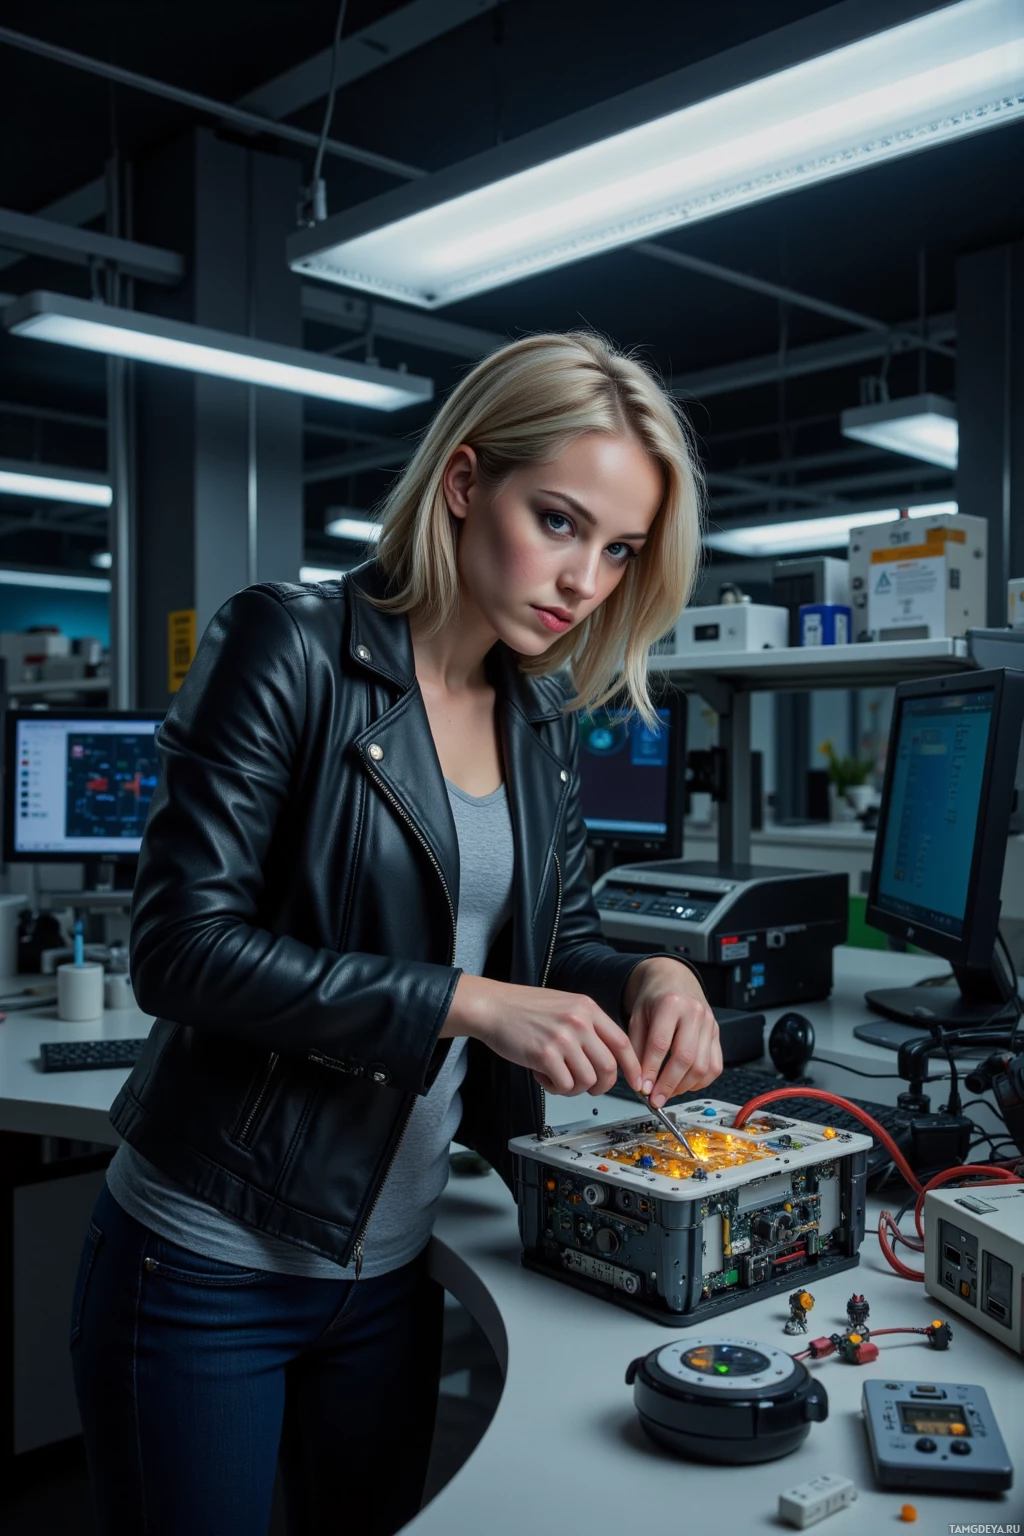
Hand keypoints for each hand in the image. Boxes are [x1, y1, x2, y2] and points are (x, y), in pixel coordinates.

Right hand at [443, 974, 642, 1096]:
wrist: (493, 1007)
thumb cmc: (523, 1008)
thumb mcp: (564, 1005)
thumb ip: (588, 1026)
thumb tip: (607, 1056)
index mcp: (587, 1008)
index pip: (622, 1043)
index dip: (632, 1068)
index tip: (635, 1082)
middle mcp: (579, 1022)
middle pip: (608, 1067)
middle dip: (601, 1086)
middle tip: (589, 1088)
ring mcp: (562, 1038)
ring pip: (587, 1080)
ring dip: (574, 1087)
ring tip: (557, 1077)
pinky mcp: (545, 1055)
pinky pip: (564, 1085)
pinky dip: (556, 1087)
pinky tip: (543, 1075)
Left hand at [623, 958, 722, 1106]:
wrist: (675, 980)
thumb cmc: (654, 999)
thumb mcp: (637, 1016)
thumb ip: (637, 1048)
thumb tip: (639, 1081)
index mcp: (671, 1003)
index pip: (660, 1043)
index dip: (651, 1070)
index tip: (643, 1088)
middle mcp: (695, 1013)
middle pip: (685, 1058)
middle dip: (668, 1085)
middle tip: (655, 1099)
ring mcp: (710, 1024)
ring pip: (702, 1066)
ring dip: (683, 1086)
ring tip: (666, 1092)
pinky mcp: (718, 1036)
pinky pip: (714, 1067)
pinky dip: (699, 1082)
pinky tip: (684, 1083)